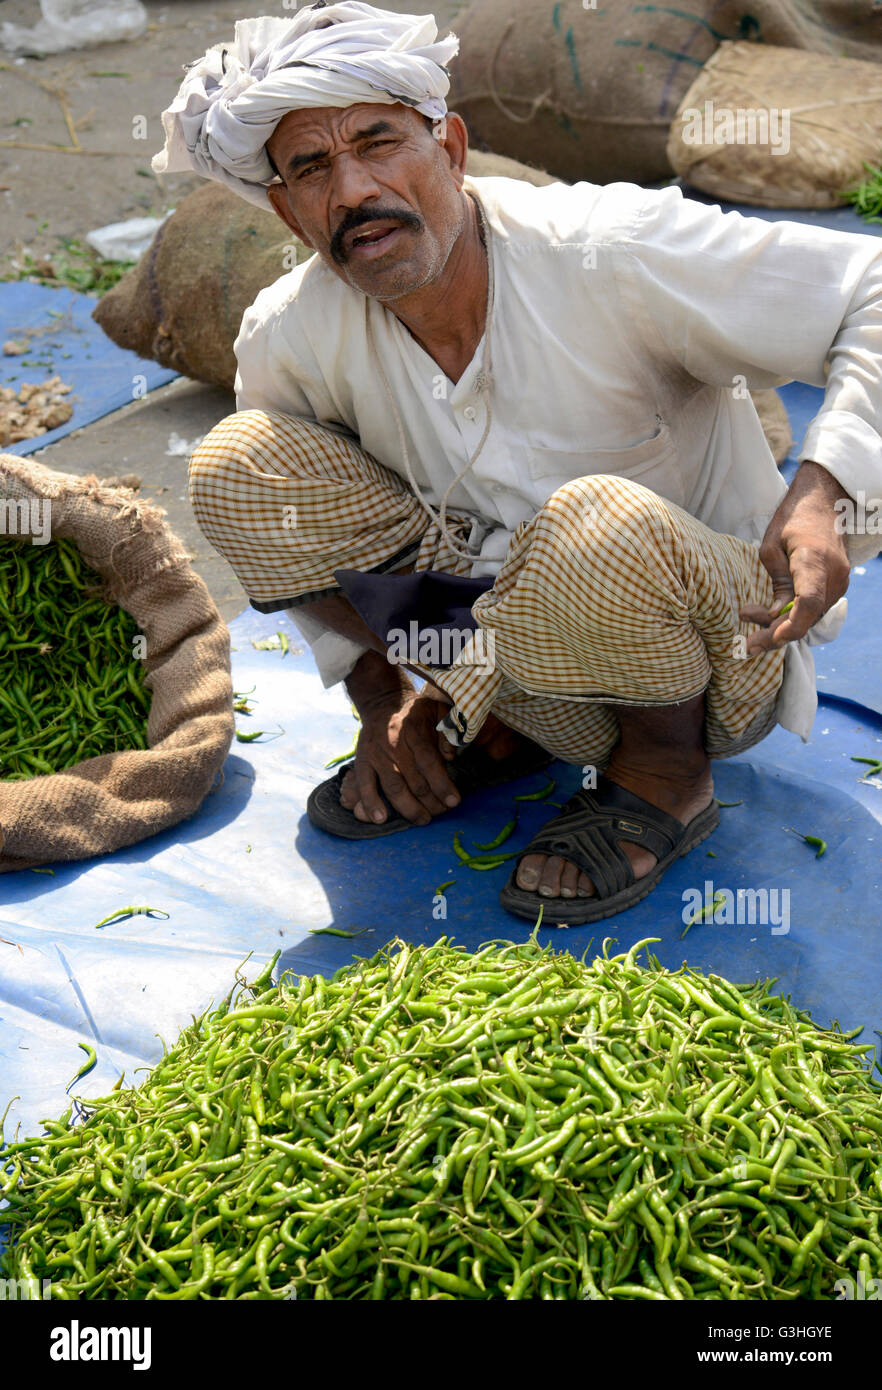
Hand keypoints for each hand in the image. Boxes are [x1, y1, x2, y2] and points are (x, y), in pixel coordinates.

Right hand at [345, 686, 459, 825]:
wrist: (382, 704)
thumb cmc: (416, 713)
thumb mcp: (438, 711)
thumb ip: (448, 731)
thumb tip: (450, 756)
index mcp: (414, 732)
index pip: (429, 763)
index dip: (442, 785)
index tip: (454, 801)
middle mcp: (394, 746)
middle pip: (414, 781)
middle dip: (431, 802)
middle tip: (442, 812)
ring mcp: (377, 756)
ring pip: (394, 788)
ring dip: (409, 809)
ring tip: (423, 820)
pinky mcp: (362, 762)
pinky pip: (365, 786)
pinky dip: (371, 803)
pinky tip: (381, 819)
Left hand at [740, 461, 850, 653]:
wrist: (825, 501)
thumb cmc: (793, 520)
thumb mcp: (771, 547)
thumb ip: (776, 583)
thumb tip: (774, 615)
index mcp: (813, 561)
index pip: (808, 602)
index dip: (791, 625)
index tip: (772, 637)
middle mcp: (833, 575)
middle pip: (807, 618)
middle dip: (776, 635)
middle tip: (747, 646)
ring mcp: (839, 582)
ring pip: (810, 617)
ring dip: (781, 624)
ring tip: (747, 614)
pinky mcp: (837, 586)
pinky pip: (815, 608)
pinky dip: (793, 615)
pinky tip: (769, 612)